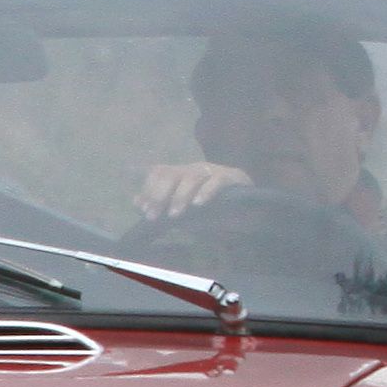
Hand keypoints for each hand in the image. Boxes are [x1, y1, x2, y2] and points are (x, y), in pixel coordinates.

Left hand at [133, 157, 255, 221]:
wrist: (250, 208)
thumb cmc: (212, 210)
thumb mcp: (183, 209)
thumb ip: (161, 205)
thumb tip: (136, 201)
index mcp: (181, 174)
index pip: (158, 172)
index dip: (149, 189)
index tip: (144, 210)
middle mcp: (194, 169)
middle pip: (171, 173)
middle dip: (159, 195)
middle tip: (155, 216)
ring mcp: (214, 171)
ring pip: (192, 176)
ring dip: (181, 196)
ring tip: (175, 215)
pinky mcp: (233, 177)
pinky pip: (217, 180)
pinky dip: (207, 192)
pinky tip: (199, 205)